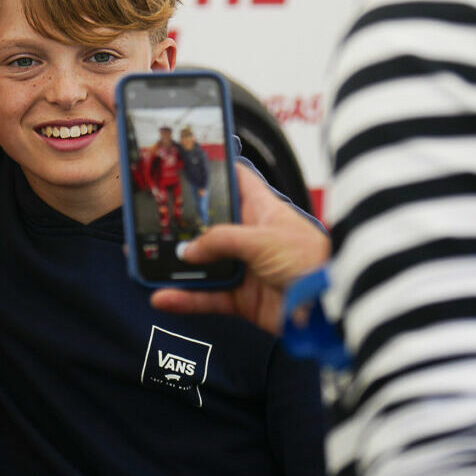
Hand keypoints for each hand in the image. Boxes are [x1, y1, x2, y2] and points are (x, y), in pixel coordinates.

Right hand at [149, 163, 327, 331]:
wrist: (329, 309)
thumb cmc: (311, 261)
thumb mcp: (262, 239)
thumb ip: (221, 240)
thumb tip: (188, 249)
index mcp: (263, 210)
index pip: (237, 181)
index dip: (214, 172)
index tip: (185, 167)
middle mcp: (252, 237)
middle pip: (210, 226)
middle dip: (183, 226)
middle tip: (152, 221)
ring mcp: (246, 268)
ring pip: (203, 264)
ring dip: (177, 265)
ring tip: (147, 260)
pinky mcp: (243, 299)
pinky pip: (207, 297)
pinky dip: (185, 299)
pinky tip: (163, 297)